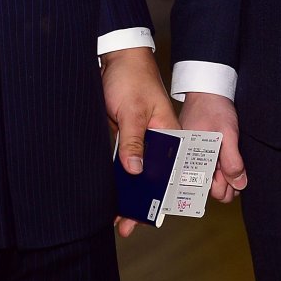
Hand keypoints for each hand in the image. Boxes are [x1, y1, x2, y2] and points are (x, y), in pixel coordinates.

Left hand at [101, 46, 178, 237]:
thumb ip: (134, 140)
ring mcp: (139, 137)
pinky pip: (122, 160)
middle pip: (152, 175)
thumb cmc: (132, 76)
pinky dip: (117, 177)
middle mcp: (157, 138)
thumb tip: (134, 170)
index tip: (149, 216)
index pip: (171, 170)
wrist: (116, 56)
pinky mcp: (123, 134)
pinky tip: (109, 193)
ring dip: (127, 192)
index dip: (161, 194)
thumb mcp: (133, 110)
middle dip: (142, 201)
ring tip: (117, 217)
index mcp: (170, 132)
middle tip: (128, 224)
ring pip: (136, 171)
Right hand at [179, 92, 245, 203]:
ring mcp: (196, 157)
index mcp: (191, 161)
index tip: (234, 175)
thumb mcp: (227, 133)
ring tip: (234, 159)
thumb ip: (232, 160)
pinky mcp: (201, 151)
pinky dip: (222, 166)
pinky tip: (229, 155)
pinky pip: (212, 167)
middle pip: (211, 188)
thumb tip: (238, 184)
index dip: (224, 186)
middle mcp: (191, 162)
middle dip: (227, 183)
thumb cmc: (214, 108)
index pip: (207, 191)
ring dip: (226, 175)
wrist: (208, 89)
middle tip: (237, 167)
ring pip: (213, 178)